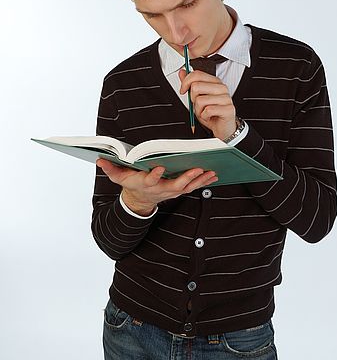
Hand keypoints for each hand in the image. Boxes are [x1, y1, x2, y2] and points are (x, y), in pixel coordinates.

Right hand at [96, 158, 218, 215]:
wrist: (139, 200)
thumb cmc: (131, 184)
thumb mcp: (119, 177)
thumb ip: (111, 168)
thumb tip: (100, 159)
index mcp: (146, 183)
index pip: (150, 180)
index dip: (155, 175)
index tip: (160, 167)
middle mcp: (161, 189)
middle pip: (176, 185)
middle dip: (187, 177)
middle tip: (198, 168)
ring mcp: (171, 191)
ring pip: (188, 187)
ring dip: (200, 180)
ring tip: (212, 171)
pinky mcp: (179, 190)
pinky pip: (193, 187)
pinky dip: (204, 181)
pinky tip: (214, 175)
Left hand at [178, 68, 236, 139]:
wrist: (223, 127)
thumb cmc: (211, 113)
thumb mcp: (197, 98)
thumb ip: (190, 84)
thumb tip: (182, 72)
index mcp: (215, 82)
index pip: (197, 74)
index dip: (185, 82)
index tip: (183, 90)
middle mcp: (221, 88)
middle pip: (196, 86)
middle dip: (192, 99)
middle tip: (198, 105)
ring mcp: (226, 98)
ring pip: (200, 100)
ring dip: (198, 110)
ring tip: (204, 112)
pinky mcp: (228, 109)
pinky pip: (208, 110)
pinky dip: (204, 116)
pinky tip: (209, 117)